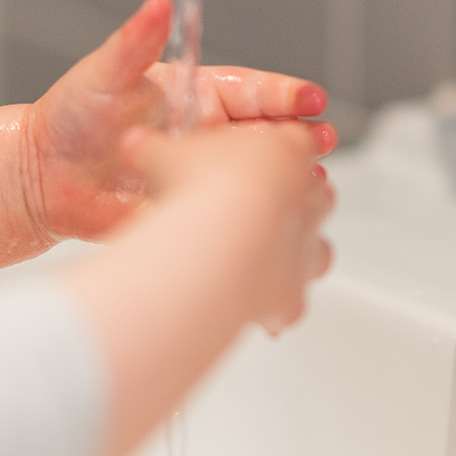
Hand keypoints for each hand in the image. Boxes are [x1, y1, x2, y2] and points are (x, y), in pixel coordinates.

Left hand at [20, 0, 336, 244]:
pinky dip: (256, 223)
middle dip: (301, 139)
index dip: (286, 95)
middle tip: (320, 142)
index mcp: (200, 96)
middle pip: (271, 137)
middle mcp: (210, 137)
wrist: (42, 178)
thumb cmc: (71, 118)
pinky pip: (232, 221)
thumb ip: (135, 42)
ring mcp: (205, 178)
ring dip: (288, 183)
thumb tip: (158, 3)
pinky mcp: (193, 216)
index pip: (255, 92)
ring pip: (260, 180)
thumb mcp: (105, 74)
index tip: (311, 99)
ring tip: (310, 186)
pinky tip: (275, 227)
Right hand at [123, 119, 334, 333]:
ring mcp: (305, 247)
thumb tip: (134, 144)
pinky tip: (255, 312)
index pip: (297, 142)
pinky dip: (276, 309)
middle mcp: (307, 199)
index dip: (280, 149)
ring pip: (321, 251)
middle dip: (295, 200)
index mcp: (285, 151)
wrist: (219, 236)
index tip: (261, 156)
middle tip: (260, 206)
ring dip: (299, 256)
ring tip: (266, 260)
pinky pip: (291, 305)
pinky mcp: (292, 292)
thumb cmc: (198, 187)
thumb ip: (153, 150)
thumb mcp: (163, 156)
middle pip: (320, 194)